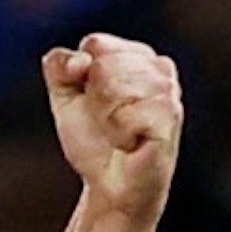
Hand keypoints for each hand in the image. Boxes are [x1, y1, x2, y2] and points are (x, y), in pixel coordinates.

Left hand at [42, 32, 181, 224]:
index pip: (96, 44)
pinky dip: (118, 134)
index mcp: (137, 55)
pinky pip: (127, 115)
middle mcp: (160, 69)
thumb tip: (80, 60)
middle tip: (106, 122)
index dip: (80, 74)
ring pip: (115, 87)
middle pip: (104, 65)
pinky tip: (130, 145)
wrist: (109, 187)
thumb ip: (59, 66)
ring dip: (106, 117)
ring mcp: (169, 95)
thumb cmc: (94, 139)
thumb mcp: (65, 97)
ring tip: (119, 133)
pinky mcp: (171, 122)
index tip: (89, 99)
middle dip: (93, 98)